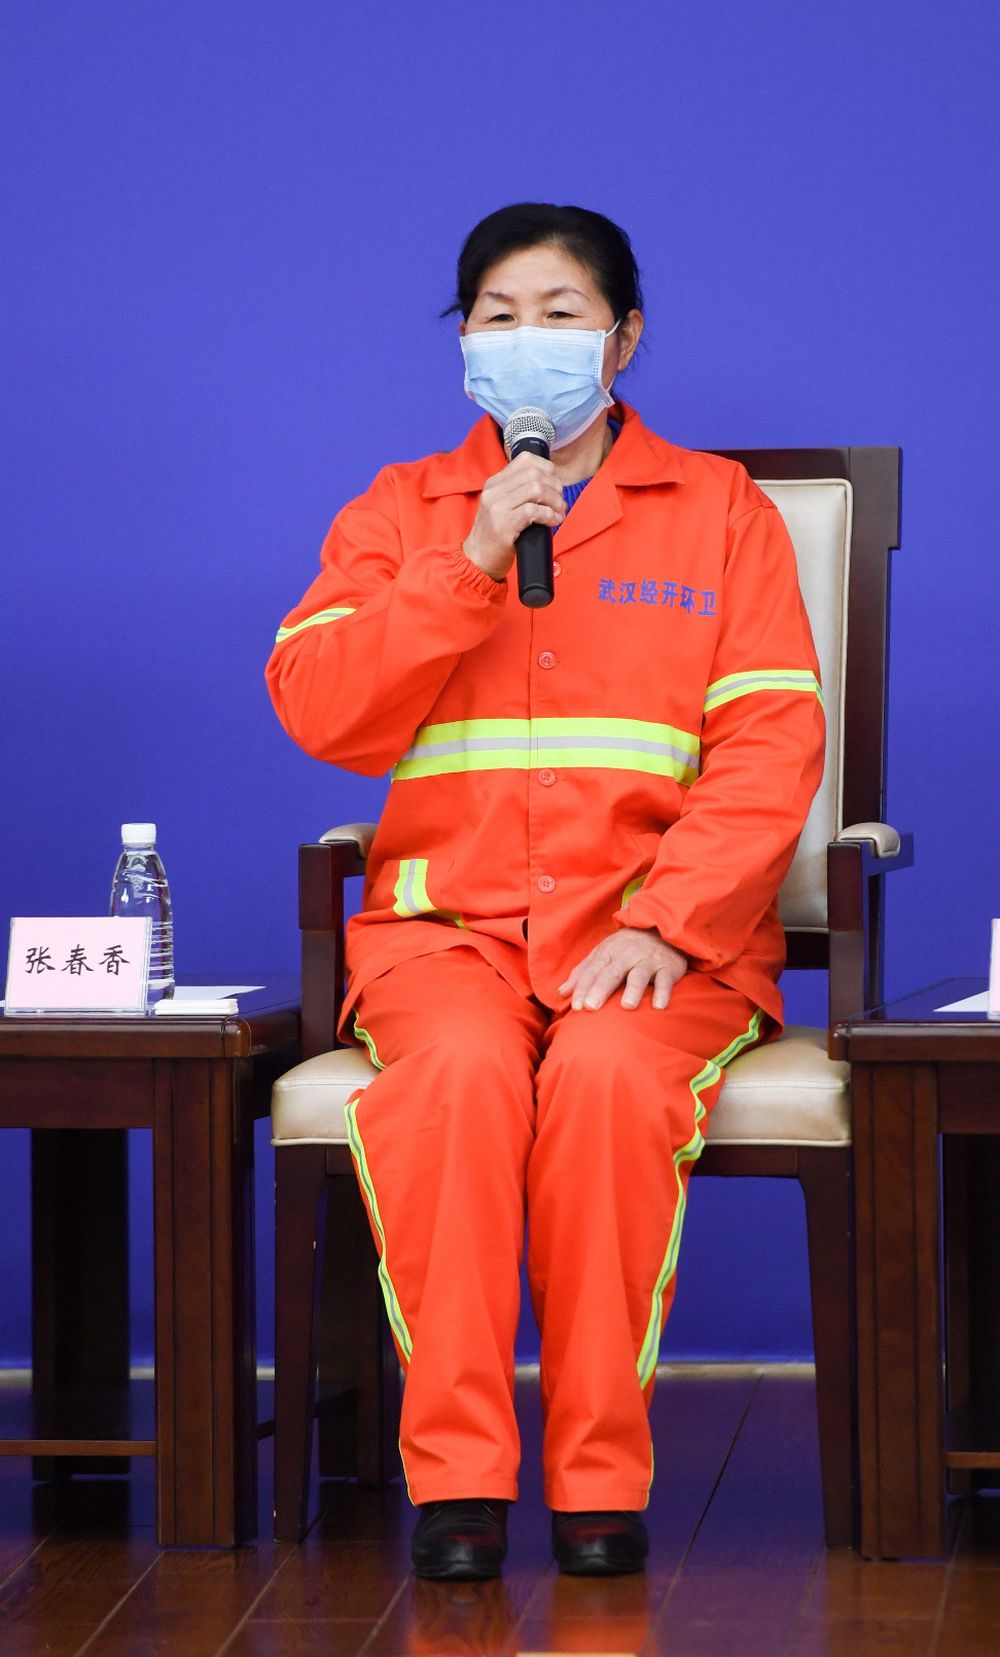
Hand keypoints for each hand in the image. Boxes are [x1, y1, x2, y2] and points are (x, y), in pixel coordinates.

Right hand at [463, 452, 565, 580]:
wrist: (478, 559)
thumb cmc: (495, 534)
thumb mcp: (501, 505)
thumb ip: (517, 491)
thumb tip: (550, 482)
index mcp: (494, 483)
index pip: (525, 459)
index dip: (547, 468)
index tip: (554, 483)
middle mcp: (494, 491)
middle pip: (534, 473)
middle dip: (555, 486)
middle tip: (560, 501)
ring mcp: (497, 507)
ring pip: (536, 489)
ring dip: (555, 501)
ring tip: (559, 512)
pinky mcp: (503, 525)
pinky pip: (534, 511)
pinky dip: (550, 515)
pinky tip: (553, 522)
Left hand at [559, 927, 688, 1011]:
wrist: (660, 928)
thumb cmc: (626, 947)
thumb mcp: (602, 954)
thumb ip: (582, 973)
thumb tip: (561, 993)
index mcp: (608, 952)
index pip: (592, 971)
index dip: (583, 988)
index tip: (576, 1006)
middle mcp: (626, 956)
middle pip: (611, 973)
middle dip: (600, 989)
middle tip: (591, 1007)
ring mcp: (647, 961)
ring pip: (639, 975)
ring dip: (633, 990)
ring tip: (627, 1006)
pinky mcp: (667, 968)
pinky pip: (665, 981)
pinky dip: (663, 993)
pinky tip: (658, 1006)